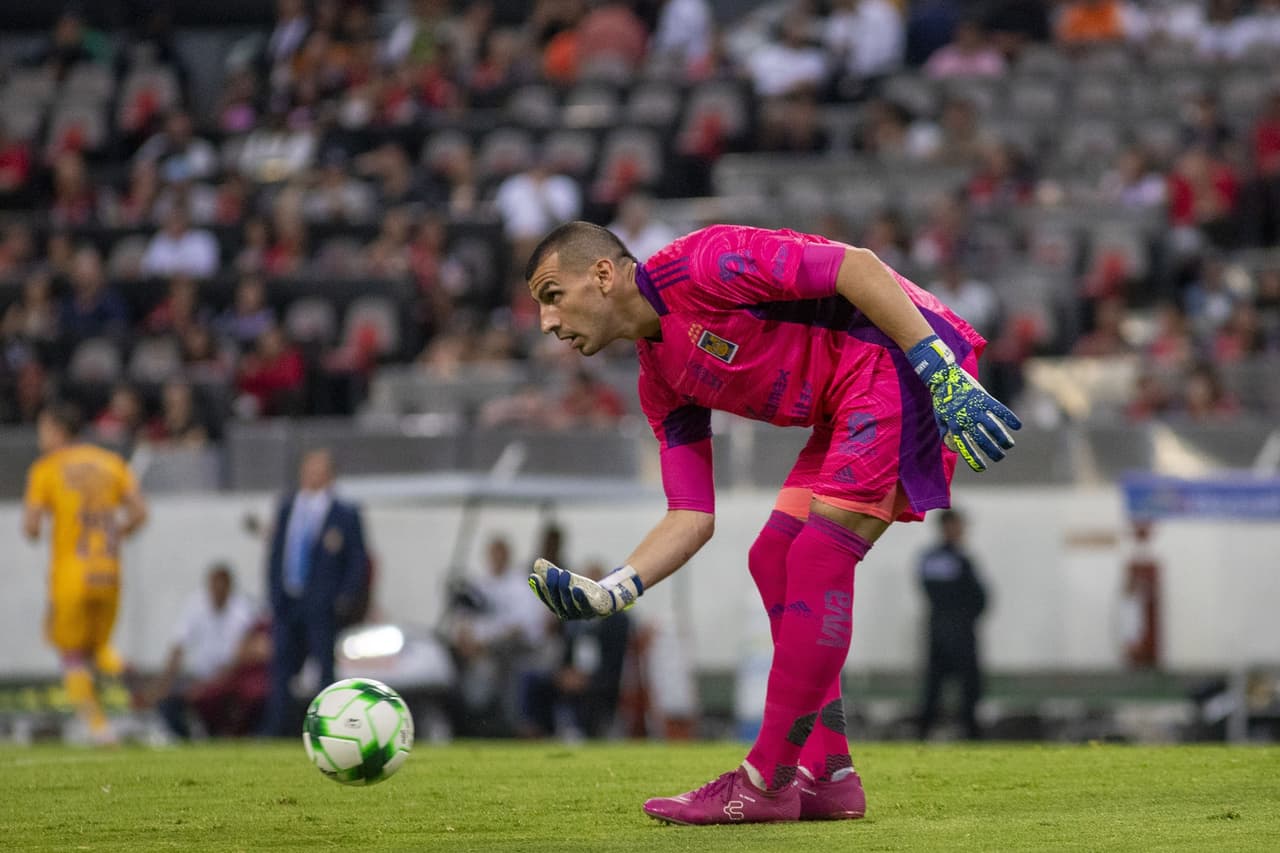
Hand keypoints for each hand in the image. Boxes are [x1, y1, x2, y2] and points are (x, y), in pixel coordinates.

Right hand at [528, 559, 642, 620]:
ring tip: (564, 574)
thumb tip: (537, 563)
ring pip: (570, 604)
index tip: (534, 577)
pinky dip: (580, 599)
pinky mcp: (595, 612)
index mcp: (559, 608)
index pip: (546, 599)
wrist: (606, 598)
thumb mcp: (567, 580)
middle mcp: (568, 614)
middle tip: (553, 572)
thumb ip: (552, 572)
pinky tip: (577, 588)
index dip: (539, 589)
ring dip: (565, 590)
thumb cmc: (583, 589)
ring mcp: (581, 615)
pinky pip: (586, 607)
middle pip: (557, 602)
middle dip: (554, 586)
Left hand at [907, 335, 1020, 471]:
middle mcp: (966, 419)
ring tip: (1008, 445)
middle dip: (992, 451)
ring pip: (992, 428)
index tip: (982, 468)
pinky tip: (1017, 426)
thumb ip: (945, 430)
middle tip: (999, 457)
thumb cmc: (941, 397)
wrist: (944, 376)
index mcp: (955, 425)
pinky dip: (1009, 418)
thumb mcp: (940, 416)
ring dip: (1002, 438)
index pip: (966, 447)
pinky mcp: (984, 397)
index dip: (974, 459)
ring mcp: (976, 408)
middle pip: (982, 440)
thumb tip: (950, 445)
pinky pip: (999, 410)